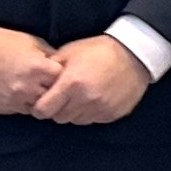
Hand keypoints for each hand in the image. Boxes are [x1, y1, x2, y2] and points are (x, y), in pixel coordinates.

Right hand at [0, 25, 57, 117]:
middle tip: (50, 85)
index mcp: (37, 68)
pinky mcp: (0, 107)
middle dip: (53, 92)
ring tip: (33, 89)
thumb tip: (64, 65)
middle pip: (52, 98)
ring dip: (38, 100)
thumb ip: (50, 55)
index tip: (61, 75)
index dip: (64, 78)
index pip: (63, 81)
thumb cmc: (1, 42)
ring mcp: (12, 99)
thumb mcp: (31, 42)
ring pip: (36, 108)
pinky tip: (18, 92)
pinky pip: (19, 110)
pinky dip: (22, 104)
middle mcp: (26, 87)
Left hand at [32, 33, 150, 126]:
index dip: (40, 107)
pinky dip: (90, 112)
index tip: (43, 101)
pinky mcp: (112, 114)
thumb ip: (50, 69)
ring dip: (74, 112)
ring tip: (81, 96)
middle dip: (57, 109)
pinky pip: (93, 120)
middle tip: (64, 96)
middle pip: (58, 118)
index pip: (43, 111)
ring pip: (76, 121)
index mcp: (71, 84)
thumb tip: (35, 82)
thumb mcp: (70, 52)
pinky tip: (95, 98)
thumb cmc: (99, 50)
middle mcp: (84, 100)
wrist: (134, 54)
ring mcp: (100, 109)